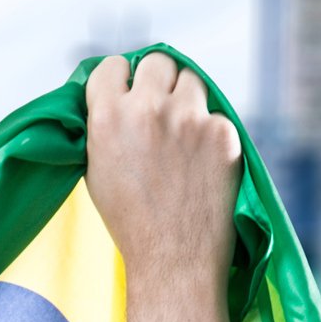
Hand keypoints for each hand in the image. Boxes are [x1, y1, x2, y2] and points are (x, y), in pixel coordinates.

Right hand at [83, 52, 241, 292]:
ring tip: (182, 135)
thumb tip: (117, 97)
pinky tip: (202, 163)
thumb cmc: (130, 221)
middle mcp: (148, 109)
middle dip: (158, 80)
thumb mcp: (97, 169)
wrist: (173, 259)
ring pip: (191, 80)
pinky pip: (215, 115)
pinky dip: (210, 133)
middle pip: (157, 62)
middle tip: (159, 107)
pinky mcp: (223, 132)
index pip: (112, 66)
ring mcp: (190, 118)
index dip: (120, 79)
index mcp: (107, 118)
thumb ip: (104, 127)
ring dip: (187, 99)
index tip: (126, 92)